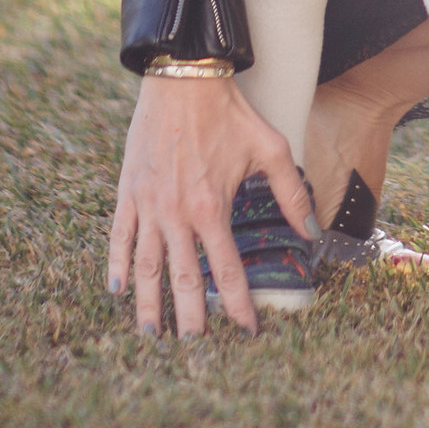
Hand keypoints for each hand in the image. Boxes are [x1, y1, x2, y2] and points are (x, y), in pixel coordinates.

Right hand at [107, 72, 316, 337]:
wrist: (183, 75)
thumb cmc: (229, 111)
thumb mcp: (271, 148)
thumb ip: (291, 193)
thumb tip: (311, 232)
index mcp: (212, 208)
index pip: (226, 271)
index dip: (237, 306)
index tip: (246, 332)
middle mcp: (177, 213)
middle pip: (182, 280)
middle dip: (189, 319)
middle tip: (193, 351)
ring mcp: (148, 204)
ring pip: (146, 266)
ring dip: (149, 304)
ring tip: (152, 336)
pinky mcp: (128, 190)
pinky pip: (119, 236)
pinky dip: (117, 265)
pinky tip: (118, 291)